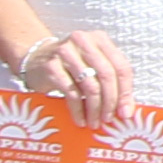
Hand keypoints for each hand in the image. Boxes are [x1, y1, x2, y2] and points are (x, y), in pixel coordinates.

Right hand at [13, 27, 135, 127]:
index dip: (126, 92)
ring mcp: (65, 52)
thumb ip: (111, 83)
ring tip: (95, 122)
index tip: (125, 112)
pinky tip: (80, 120)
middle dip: (111, 101)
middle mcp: (84, 41)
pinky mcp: (51, 66)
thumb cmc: (70, 66)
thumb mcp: (93, 67)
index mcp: (100, 39)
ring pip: (90, 85)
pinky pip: (71, 92)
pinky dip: (78, 110)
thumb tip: (126, 110)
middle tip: (109, 119)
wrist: (35, 59)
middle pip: (107, 75)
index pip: (121, 66)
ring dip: (95, 108)